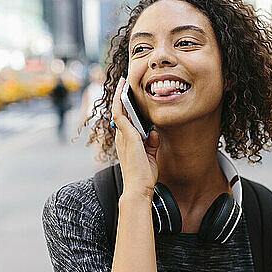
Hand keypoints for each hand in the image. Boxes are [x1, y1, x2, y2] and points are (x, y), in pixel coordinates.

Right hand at [111, 77, 159, 198]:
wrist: (139, 188)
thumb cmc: (143, 176)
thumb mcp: (150, 156)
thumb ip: (151, 143)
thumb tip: (153, 132)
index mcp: (126, 142)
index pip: (123, 121)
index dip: (124, 108)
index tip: (126, 97)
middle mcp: (121, 138)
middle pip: (119, 113)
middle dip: (120, 97)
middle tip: (123, 83)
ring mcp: (123, 136)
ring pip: (118, 110)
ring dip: (120, 95)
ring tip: (123, 83)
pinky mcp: (127, 136)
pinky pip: (121, 114)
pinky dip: (121, 102)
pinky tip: (124, 92)